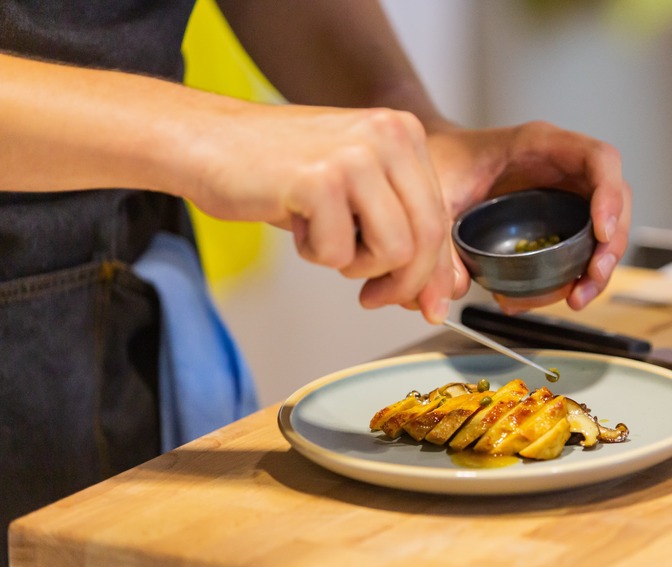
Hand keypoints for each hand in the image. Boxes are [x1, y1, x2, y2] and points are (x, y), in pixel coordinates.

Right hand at [187, 103, 453, 322]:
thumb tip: (438, 294)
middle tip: (374, 297)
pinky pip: (339, 253)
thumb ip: (399, 232)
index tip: (430, 303)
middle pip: (426, 238)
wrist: (206, 142)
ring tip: (325, 240)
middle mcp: (388, 136)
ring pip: (393, 251)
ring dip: (355, 265)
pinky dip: (316, 254)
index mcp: (404, 134)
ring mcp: (355, 155)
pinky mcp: (320, 180)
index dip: (436, 272)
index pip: (440, 218)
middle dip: (404, 283)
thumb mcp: (355, 194)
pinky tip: (296, 224)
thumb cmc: (278, 169)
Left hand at [426, 121, 630, 311]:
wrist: (433, 160)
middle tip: (592, 278)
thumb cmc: (441, 160)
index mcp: (539, 144)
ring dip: (600, 263)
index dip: (610, 194)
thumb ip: (443, 235)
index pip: (598, 158)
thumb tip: (458, 285)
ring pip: (604, 225)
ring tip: (578, 297)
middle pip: (614, 197)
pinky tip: (562, 294)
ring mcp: (564, 190)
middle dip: (611, 242)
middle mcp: (562, 165)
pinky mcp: (558, 215)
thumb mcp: (437, 191)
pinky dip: (580, 270)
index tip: (601, 232)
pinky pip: (584, 241)